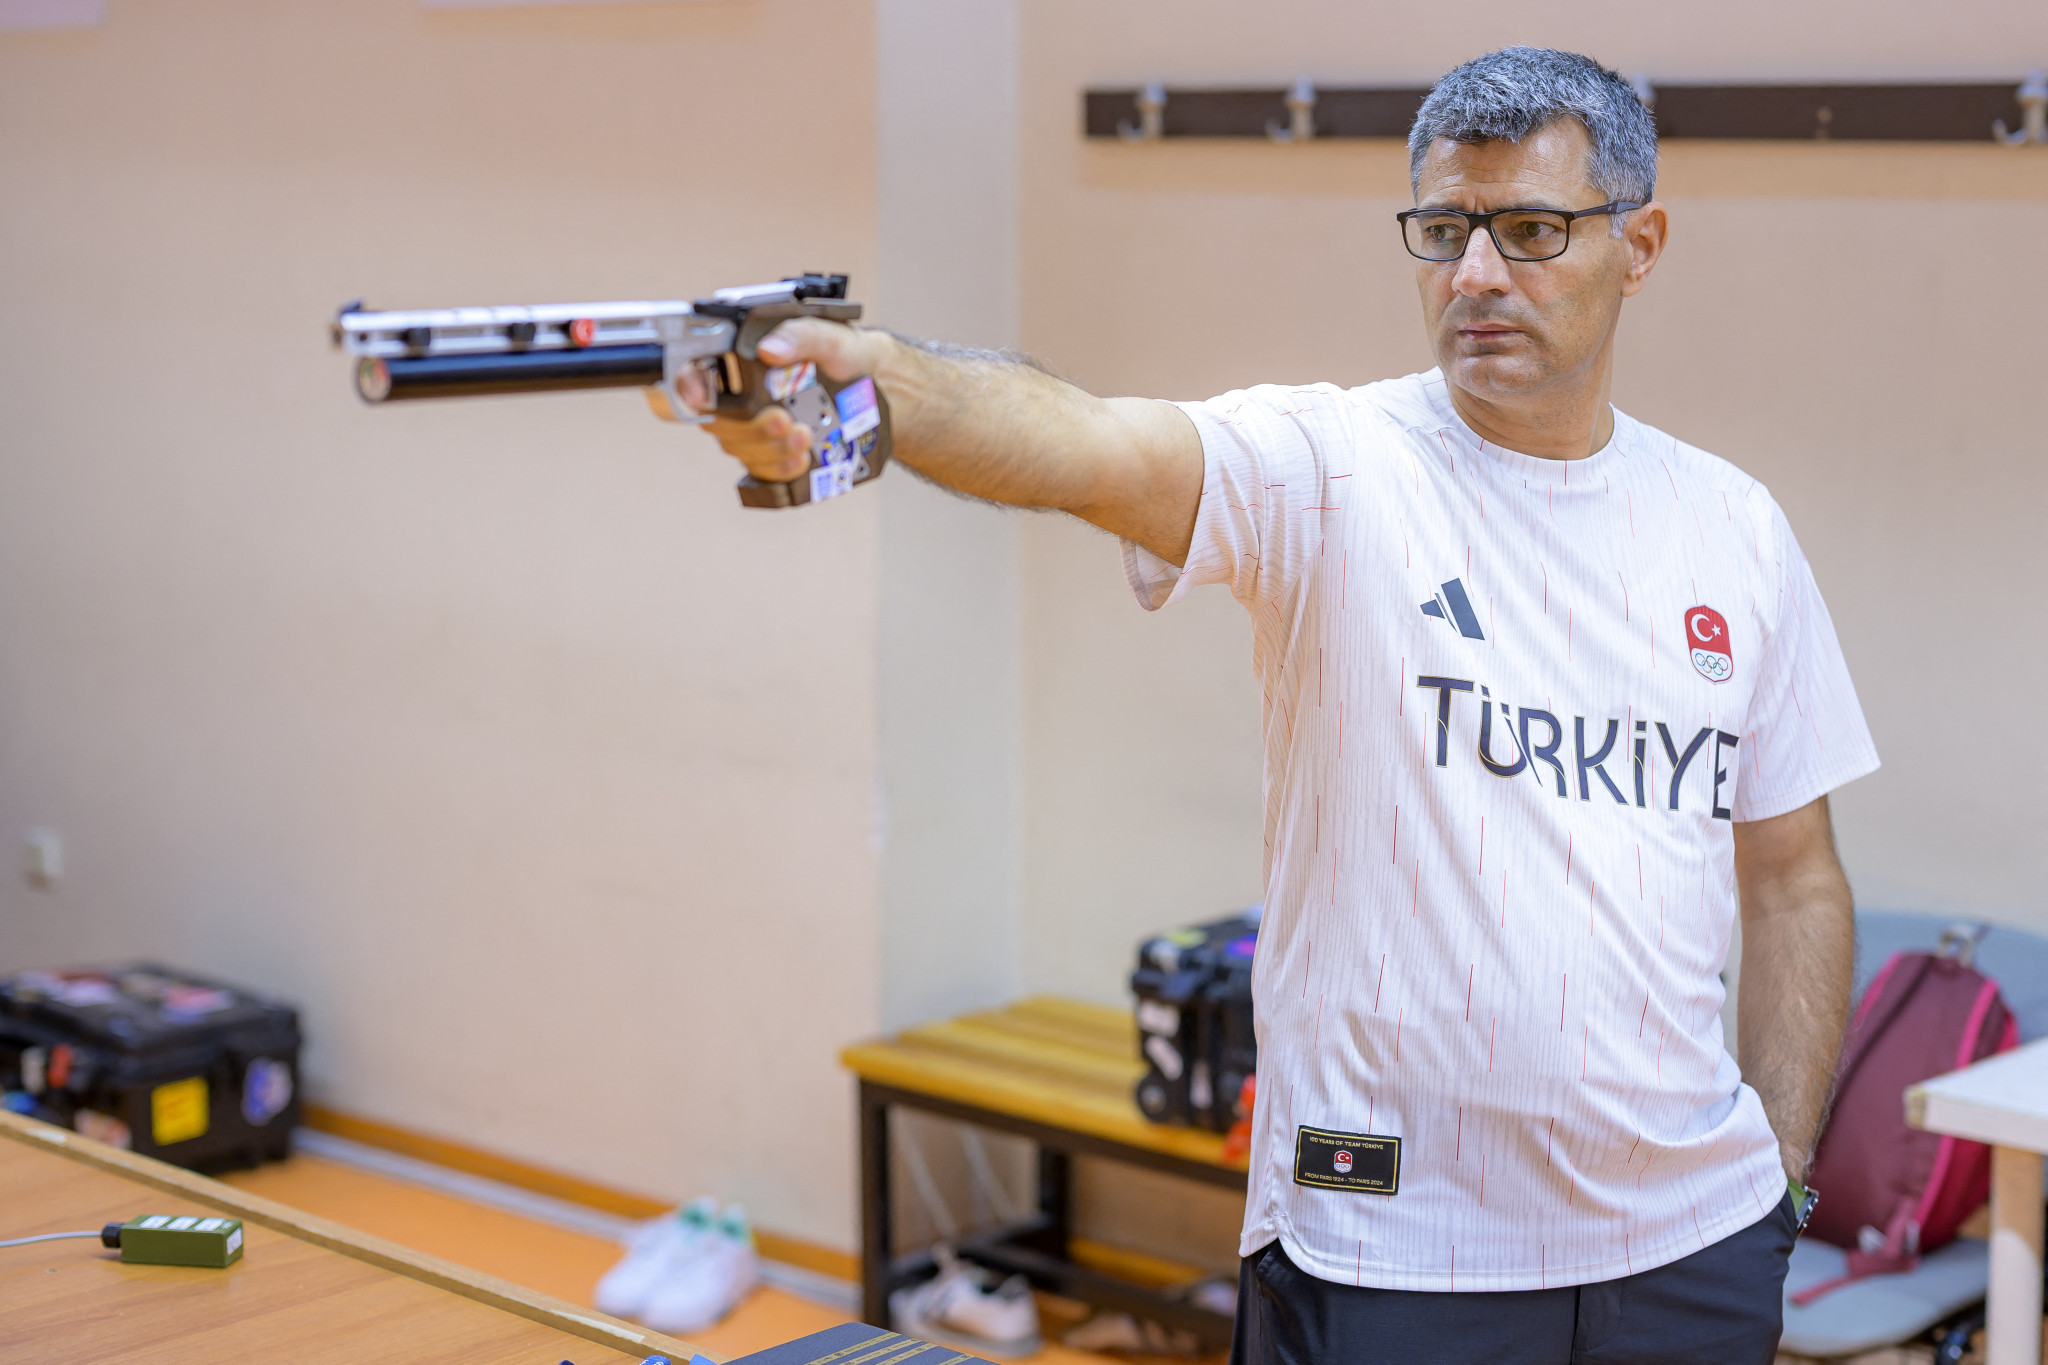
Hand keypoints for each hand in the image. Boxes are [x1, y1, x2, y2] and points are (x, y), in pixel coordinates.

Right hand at [674, 318, 888, 483]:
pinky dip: (779, 469)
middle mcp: (737, 398)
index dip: (679, 386)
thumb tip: (769, 349)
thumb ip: (800, 335)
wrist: (880, 386)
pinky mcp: (772, 459)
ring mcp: (753, 431)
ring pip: (739, 448)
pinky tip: (801, 459)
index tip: (699, 396)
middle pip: (717, 422)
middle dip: (750, 425)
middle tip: (784, 419)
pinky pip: (761, 473)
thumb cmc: (846, 353)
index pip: (687, 375)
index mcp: (739, 361)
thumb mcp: (831, 335)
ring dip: (770, 447)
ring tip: (804, 436)